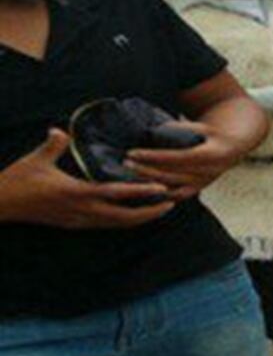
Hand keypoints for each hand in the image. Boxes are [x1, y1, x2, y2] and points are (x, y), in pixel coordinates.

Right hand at [0, 130, 172, 228]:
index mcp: (75, 193)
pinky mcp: (73, 224)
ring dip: (139, 219)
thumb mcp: (35, 159)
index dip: (141, 192)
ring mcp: (77, 221)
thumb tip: (60, 130)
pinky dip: (123, 221)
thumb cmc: (16, 180)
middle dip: (150, 213)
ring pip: (116, 224)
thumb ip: (53, 144)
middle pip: (124, 217)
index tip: (162, 189)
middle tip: (172, 204)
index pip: (116, 194)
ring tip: (160, 210)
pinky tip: (133, 216)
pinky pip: (105, 225)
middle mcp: (81, 211)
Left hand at [126, 121, 259, 200]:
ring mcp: (202, 184)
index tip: (133, 152)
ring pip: (171, 188)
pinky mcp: (198, 191)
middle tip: (126, 163)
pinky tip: (142, 188)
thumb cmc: (214, 135)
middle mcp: (207, 173)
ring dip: (148, 183)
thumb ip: (182, 129)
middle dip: (145, 170)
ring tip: (130, 176)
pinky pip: (175, 196)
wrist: (234, 149)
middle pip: (170, 175)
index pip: (175, 158)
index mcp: (210, 156)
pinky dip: (158, 194)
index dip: (153, 156)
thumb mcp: (203, 127)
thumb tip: (155, 130)